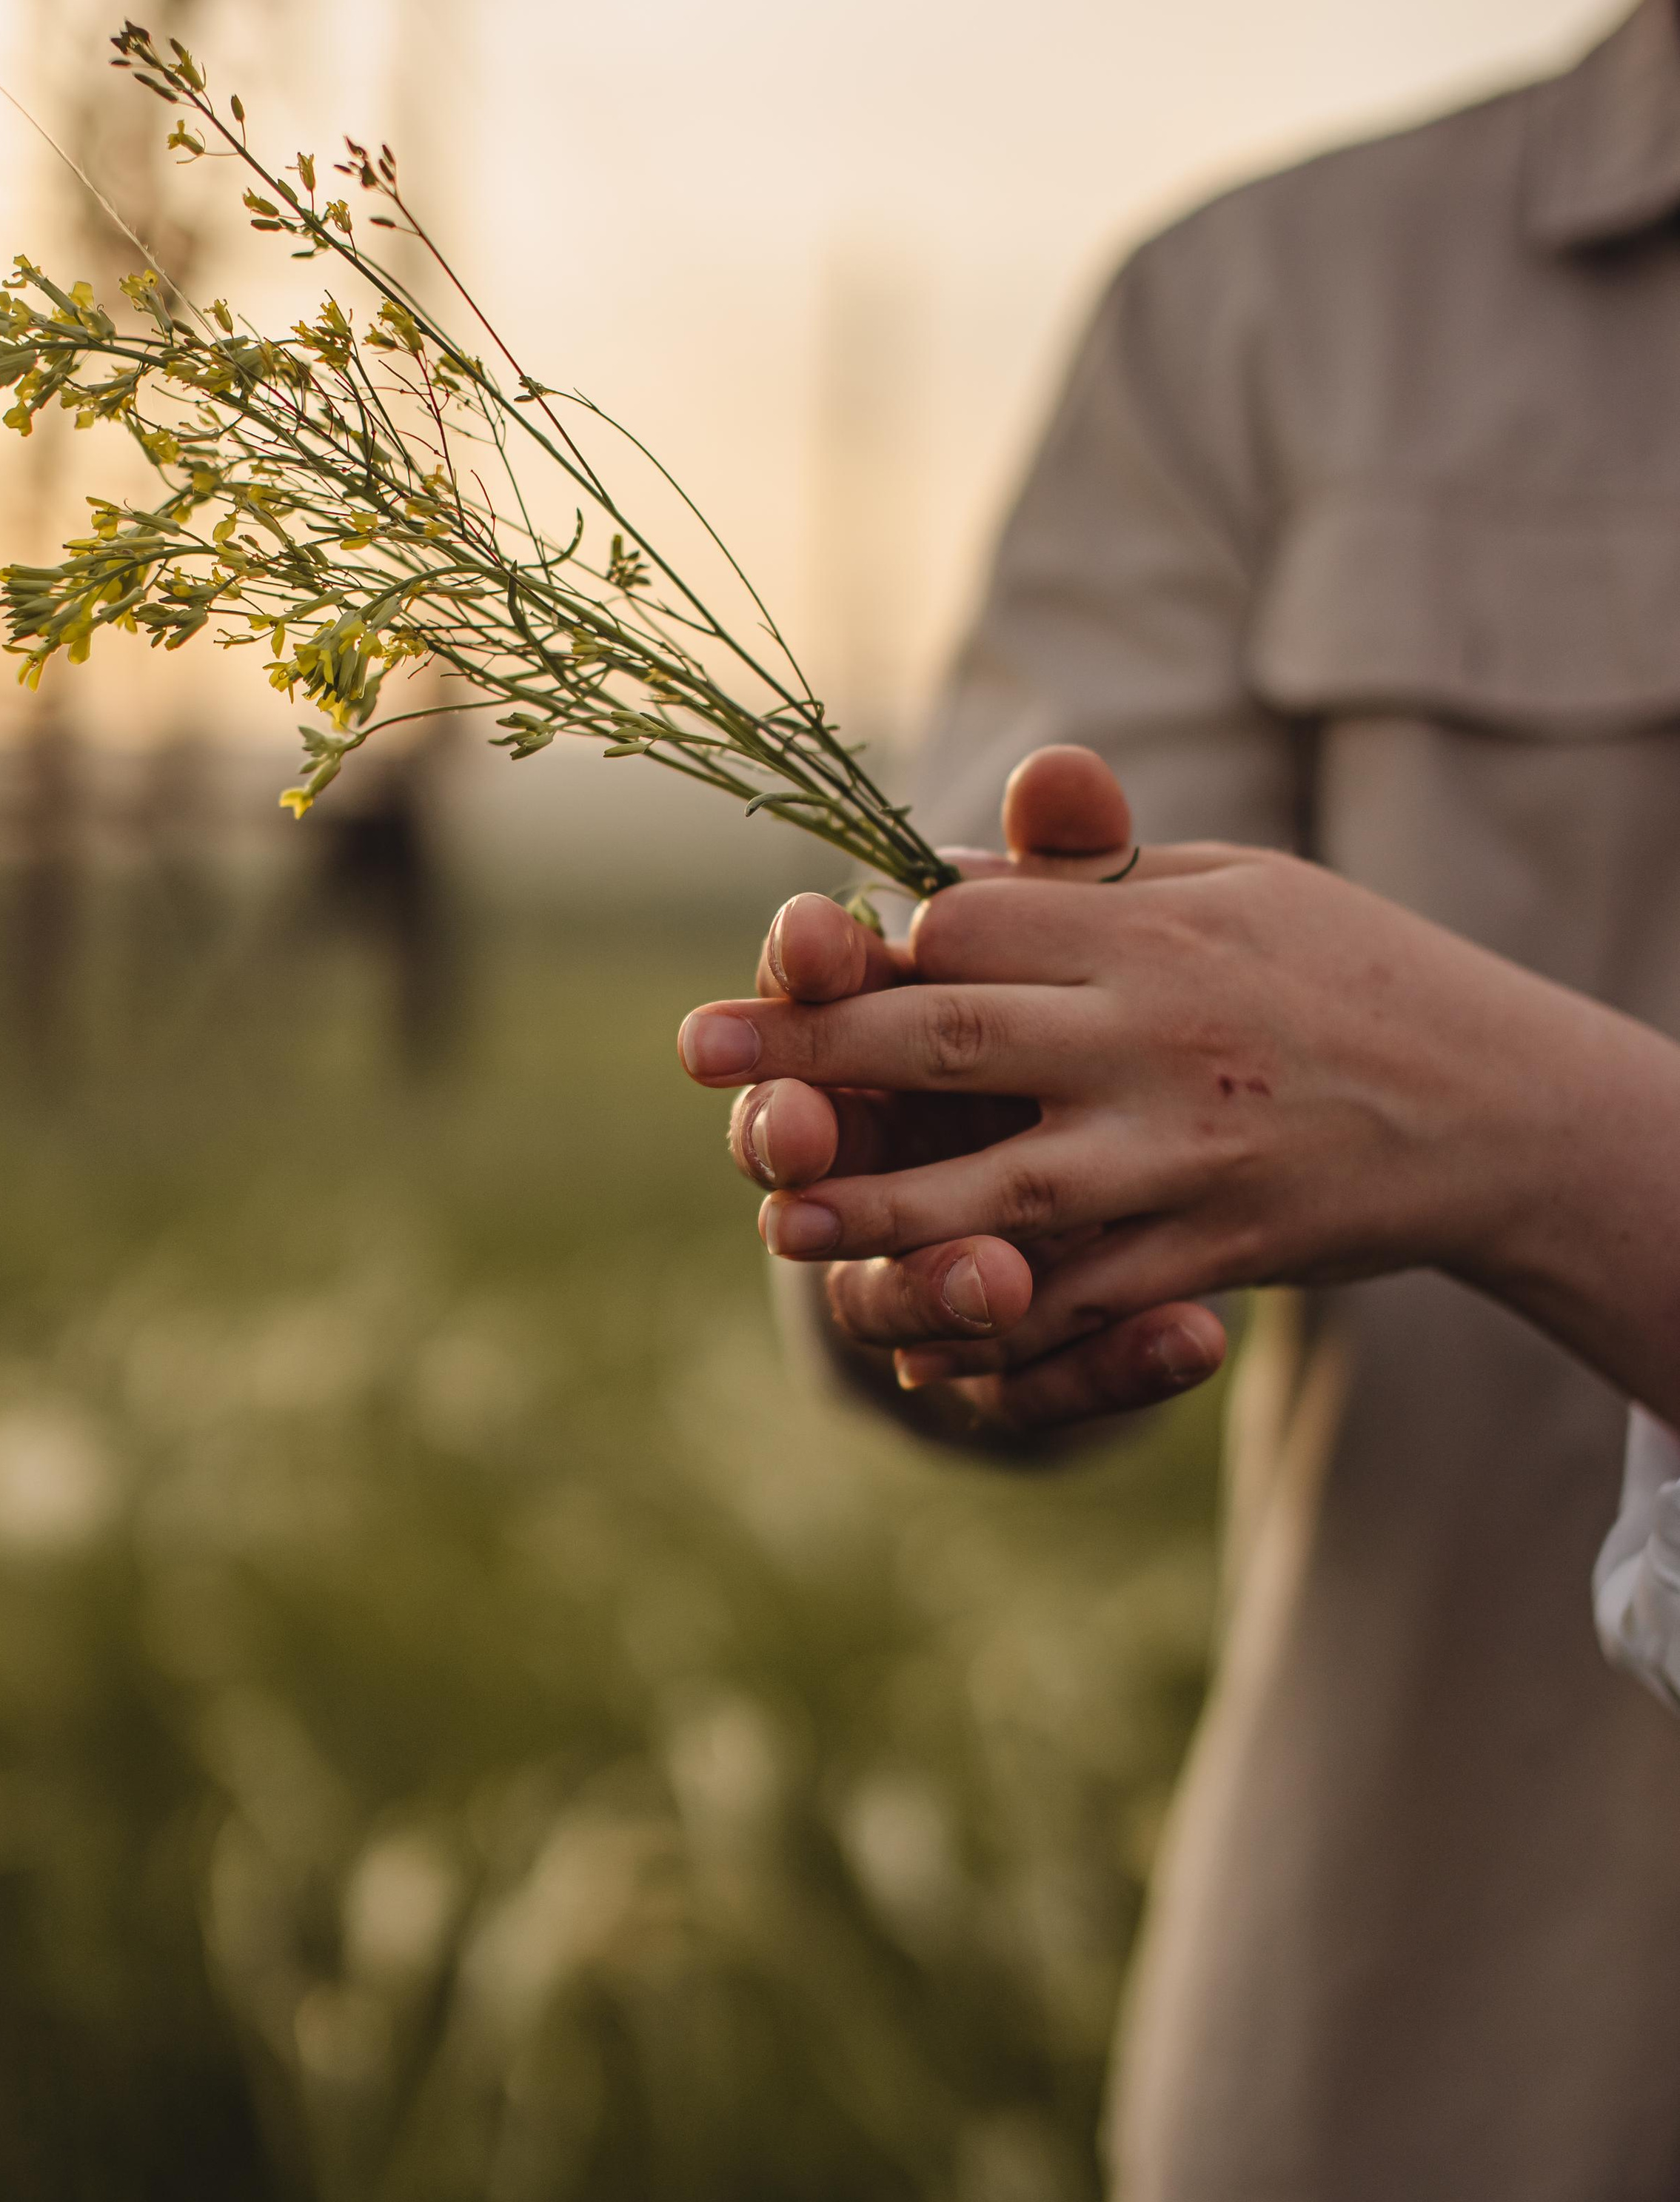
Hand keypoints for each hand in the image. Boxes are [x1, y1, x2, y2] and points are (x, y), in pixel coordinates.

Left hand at [682, 787, 1679, 1430]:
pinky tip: (917, 1327)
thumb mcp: (1233, 884)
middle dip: (809, 1047)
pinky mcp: (1211, 1252)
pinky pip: (1079, 1294)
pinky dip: (993, 1317)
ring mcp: (1180, 1155)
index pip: (968, 928)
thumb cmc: (1351, 972)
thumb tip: (944, 874)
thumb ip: (1090, 883)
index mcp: (1152, 932)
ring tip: (777, 1214)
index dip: (864, 948)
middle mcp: (1154, 1038)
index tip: (781, 957)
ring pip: (996, 1188)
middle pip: (948, 1038)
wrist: (1502, 1104)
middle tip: (700, 1052)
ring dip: (873, 1205)